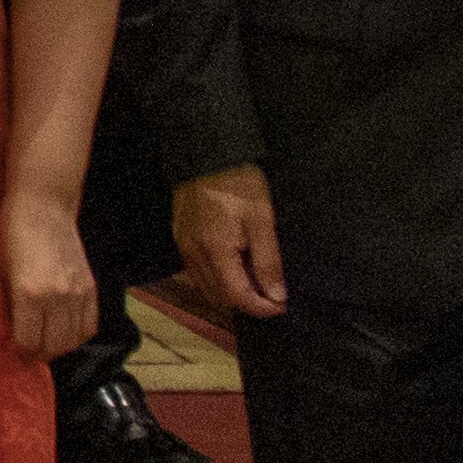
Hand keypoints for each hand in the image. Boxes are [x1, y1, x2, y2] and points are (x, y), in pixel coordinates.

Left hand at [2, 208, 99, 361]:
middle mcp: (57, 296)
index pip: (28, 341)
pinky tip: (67, 333)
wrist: (43, 207)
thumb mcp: (1, 271)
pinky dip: (79, 335)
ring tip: (47, 346)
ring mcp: (77, 292)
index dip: (20, 353)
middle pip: (53, 345)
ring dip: (60, 347)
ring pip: (74, 339)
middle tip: (30, 355)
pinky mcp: (91, 287)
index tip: (16, 354)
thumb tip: (13, 332)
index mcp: (29, 293)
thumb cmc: (12, 235)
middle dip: (40, 355)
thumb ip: (9, 303)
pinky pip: (90, 324)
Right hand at [174, 164, 285, 319]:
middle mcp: (194, 255)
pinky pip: (197, 272)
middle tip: (273, 295)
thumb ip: (268, 261)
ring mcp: (183, 247)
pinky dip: (216, 280)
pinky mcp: (180, 238)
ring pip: (205, 287)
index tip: (282, 306)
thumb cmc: (238, 185)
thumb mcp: (262, 220)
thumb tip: (276, 296)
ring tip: (256, 283)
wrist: (208, 155)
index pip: (237, 296)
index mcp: (215, 251)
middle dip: (247, 303)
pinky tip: (233, 269)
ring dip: (230, 293)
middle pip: (219, 296)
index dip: (261, 308)